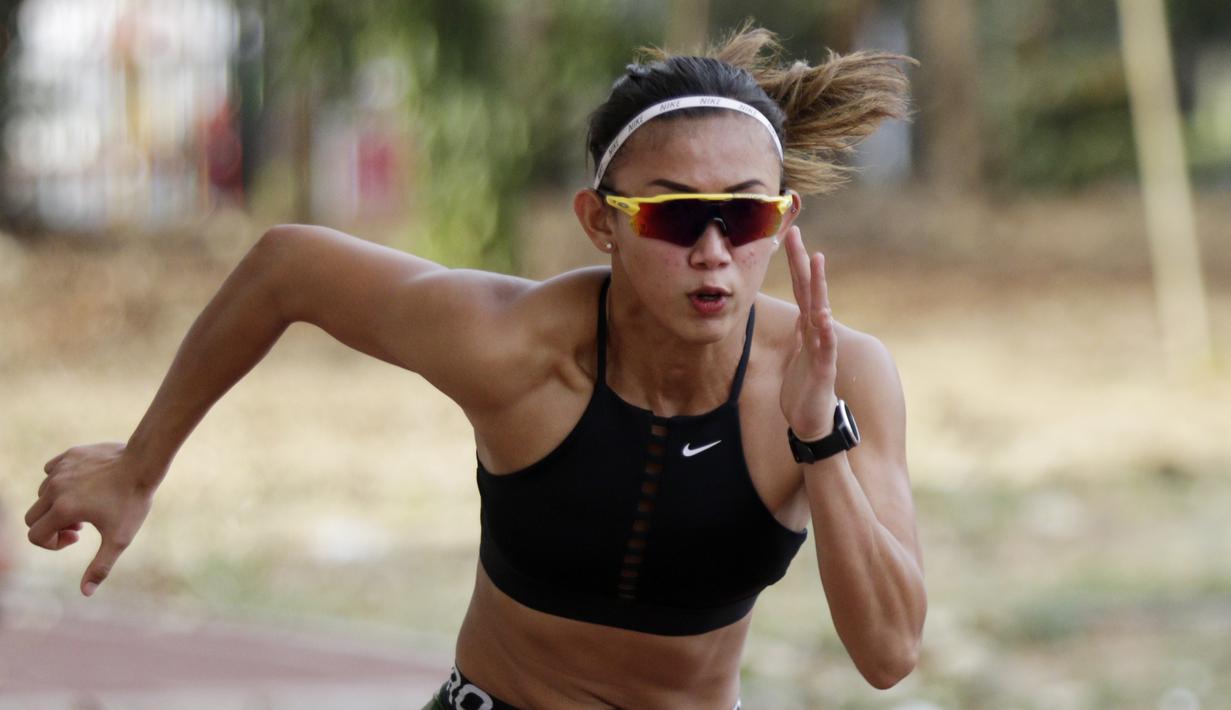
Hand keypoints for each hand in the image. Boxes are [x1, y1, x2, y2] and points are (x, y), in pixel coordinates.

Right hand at [25, 443, 156, 595]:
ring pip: (42, 494)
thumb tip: (86, 593)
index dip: (53, 544)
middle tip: (81, 525)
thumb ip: (100, 566)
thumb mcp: (119, 538)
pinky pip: (51, 471)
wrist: (144, 462)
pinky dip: (60, 483)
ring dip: (57, 505)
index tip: (77, 538)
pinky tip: (84, 485)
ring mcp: (60, 470)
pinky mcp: (68, 455)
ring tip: (86, 505)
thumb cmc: (133, 502)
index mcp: (62, 510)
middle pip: (33, 517)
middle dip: (52, 526)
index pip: (35, 535)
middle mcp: (54, 488)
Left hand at [780, 227, 837, 441]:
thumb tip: (802, 315)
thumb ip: (802, 334)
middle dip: (803, 263)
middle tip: (797, 234)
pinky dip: (824, 331)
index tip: (791, 237)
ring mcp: (822, 350)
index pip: (801, 290)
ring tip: (817, 261)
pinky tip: (822, 315)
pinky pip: (824, 348)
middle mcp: (817, 334)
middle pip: (809, 292)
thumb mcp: (798, 356)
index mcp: (807, 329)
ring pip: (820, 312)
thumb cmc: (804, 391)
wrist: (811, 424)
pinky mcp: (823, 371)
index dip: (796, 265)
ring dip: (819, 287)